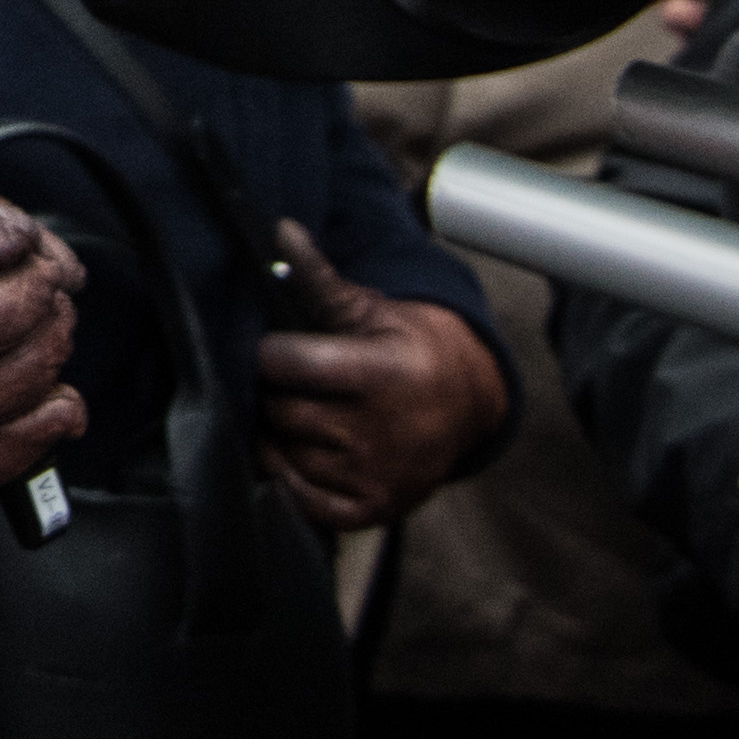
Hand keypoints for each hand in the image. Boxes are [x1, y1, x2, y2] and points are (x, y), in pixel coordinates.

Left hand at [247, 218, 506, 533]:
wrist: (467, 400)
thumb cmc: (407, 346)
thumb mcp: (369, 308)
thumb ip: (319, 276)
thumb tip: (281, 230)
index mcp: (383, 372)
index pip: (287, 363)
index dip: (270, 353)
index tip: (275, 349)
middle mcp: (384, 431)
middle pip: (282, 412)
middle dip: (274, 395)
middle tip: (290, 384)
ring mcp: (381, 475)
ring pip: (287, 456)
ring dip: (282, 436)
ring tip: (305, 414)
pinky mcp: (377, 508)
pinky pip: (306, 501)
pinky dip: (294, 479)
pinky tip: (307, 451)